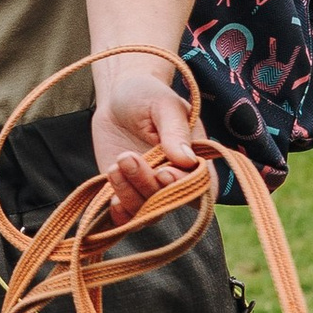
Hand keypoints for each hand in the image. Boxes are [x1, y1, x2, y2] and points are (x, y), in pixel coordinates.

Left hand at [91, 51, 197, 220]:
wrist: (117, 98)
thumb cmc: (147, 95)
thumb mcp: (163, 105)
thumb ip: (175, 131)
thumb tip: (186, 160)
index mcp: (196, 159)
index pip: (200, 186)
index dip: (182, 186)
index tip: (162, 171)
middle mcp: (177, 180)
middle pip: (170, 202)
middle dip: (148, 186)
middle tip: (127, 158)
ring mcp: (151, 190)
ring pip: (147, 212)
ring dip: (129, 195)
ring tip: (116, 164)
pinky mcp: (127, 194)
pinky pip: (127, 217)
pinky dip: (120, 215)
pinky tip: (111, 198)